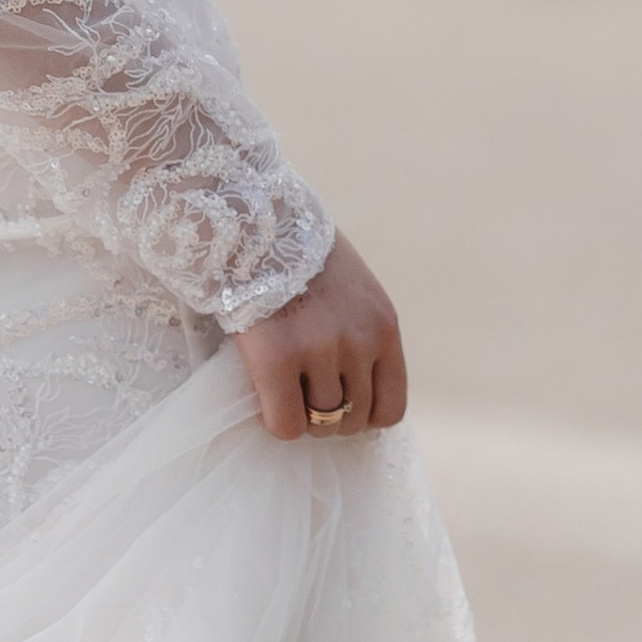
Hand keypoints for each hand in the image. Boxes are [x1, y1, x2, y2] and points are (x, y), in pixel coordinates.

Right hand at [233, 233, 407, 439]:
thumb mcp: (350, 288)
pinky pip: (284, 423)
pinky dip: (273, 420)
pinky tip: (261, 397)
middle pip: (354, 420)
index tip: (336, 401)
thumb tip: (351, 386)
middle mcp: (360, 343)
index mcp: (383, 327)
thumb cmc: (294, 250)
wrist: (251, 217)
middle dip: (328, 416)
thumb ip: (359, 332)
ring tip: (278, 391)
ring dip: (299, 415)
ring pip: (320, 423)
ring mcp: (320, 351)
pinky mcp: (277, 358)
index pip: (391, 408)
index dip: (362, 415)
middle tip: (300, 394)